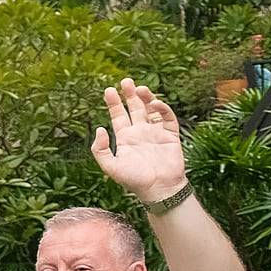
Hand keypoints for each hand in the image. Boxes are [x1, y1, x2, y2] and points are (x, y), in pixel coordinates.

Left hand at [89, 78, 187, 202]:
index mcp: (125, 138)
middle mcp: (140, 132)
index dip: (114, 103)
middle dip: (129, 94)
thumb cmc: (134, 181)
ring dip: (146, 98)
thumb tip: (100, 129)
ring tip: (139, 88)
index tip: (108, 90)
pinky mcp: (170, 135)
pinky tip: (154, 103)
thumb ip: (100, 150)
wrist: (158, 189)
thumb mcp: (110, 167)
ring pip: (151, 109)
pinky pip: (167, 118)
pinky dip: (162, 109)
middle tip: (125, 81)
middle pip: (134, 108)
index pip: (118, 116)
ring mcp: (155, 132)